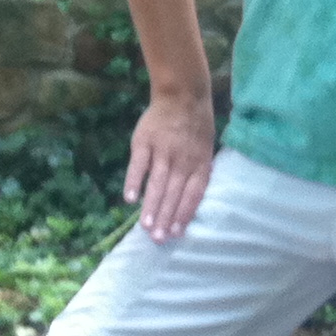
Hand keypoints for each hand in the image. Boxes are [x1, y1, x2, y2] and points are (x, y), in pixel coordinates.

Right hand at [124, 90, 217, 240]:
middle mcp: (183, 160)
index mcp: (200, 163)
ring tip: (145, 226)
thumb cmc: (195, 127)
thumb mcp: (206, 149)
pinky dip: (134, 181)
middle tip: (158, 240)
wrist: (182, 95)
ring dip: (152, 206)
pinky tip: (130, 198)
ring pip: (157, 183)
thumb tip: (191, 202)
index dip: (184, 214)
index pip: (193, 194)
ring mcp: (163, 150)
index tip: (176, 234)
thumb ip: (197, 173)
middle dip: (166, 218)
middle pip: (174, 193)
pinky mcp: (145, 141)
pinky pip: (139, 164)